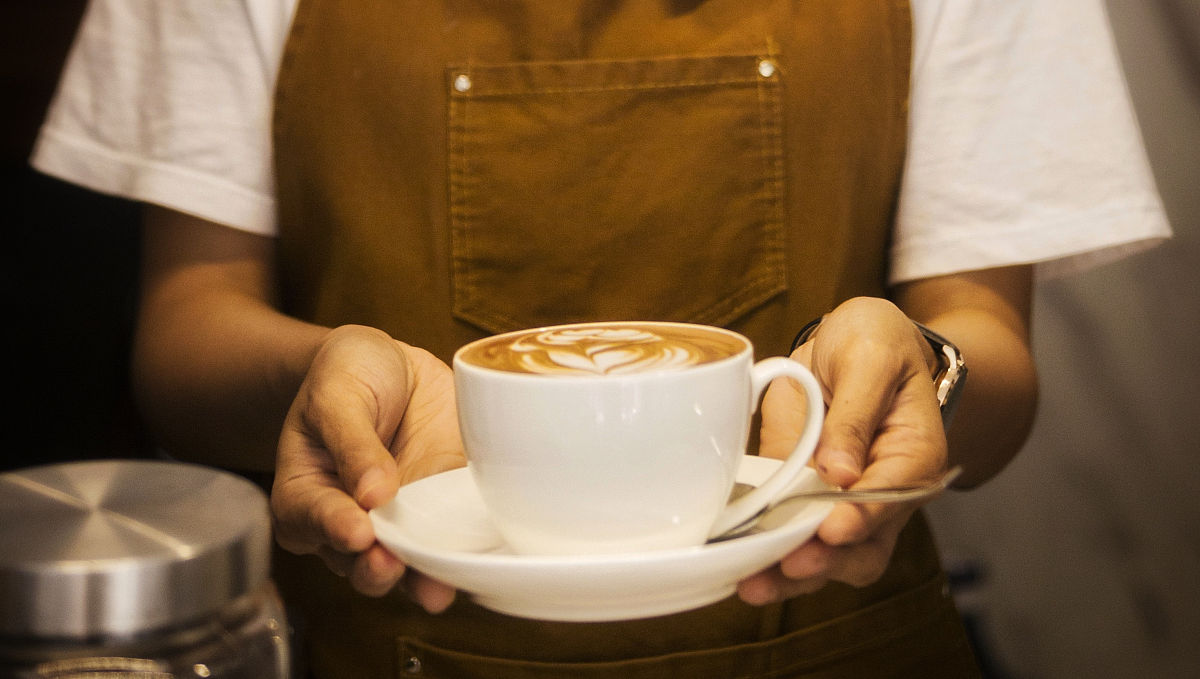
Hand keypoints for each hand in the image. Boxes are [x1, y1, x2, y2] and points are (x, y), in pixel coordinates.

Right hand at [271, 325, 465, 610]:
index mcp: (308, 494)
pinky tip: (477, 559)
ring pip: (408, 565)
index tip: (357, 532)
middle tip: (389, 562)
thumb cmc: (348, 376)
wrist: (393, 365)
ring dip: (422, 579)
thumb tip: (372, 493)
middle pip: (358, 560)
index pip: (312, 520)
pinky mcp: (444, 512)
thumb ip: (351, 440)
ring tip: (433, 584)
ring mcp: (402, 521)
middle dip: (375, 569)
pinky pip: (455, 541)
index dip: (334, 529)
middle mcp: (352, 520)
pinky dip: (465, 554)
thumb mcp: (337, 394)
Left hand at [741, 297, 949, 603]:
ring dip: (789, 574)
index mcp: (912, 459)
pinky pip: (785, 531)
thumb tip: (840, 473)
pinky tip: (735, 559)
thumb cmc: (875, 342)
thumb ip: (858, 414)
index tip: (830, 531)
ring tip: (754, 583)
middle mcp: (880, 493)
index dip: (858, 520)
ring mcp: (838, 500)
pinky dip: (763, 550)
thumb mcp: (871, 359)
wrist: (851, 339)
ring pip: (824, 555)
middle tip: (789, 565)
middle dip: (825, 563)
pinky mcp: (800, 494)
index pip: (888, 500)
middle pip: (861, 548)